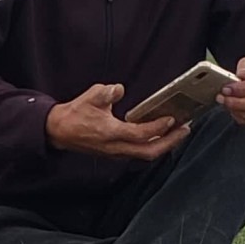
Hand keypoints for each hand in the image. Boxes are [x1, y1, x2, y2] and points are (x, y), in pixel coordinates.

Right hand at [44, 83, 188, 159]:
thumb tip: (119, 89)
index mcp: (110, 133)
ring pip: (146, 154)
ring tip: (178, 132)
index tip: (172, 119)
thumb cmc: (75, 114)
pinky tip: (161, 135)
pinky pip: (140, 152)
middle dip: (170, 142)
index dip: (158, 128)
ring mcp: (116, 153)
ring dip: (164, 145)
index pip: (140, 134)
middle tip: (185, 129)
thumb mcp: (91, 96)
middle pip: (150, 151)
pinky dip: (153, 145)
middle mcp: (116, 147)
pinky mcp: (116, 153)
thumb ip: (107, 91)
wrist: (59, 131)